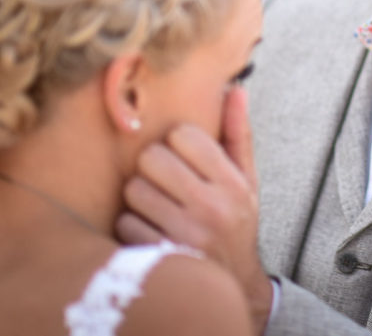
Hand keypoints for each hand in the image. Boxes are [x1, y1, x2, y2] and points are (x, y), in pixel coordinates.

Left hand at [117, 86, 273, 331]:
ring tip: (157, 203)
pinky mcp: (160, 256)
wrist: (233, 283)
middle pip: (152, 158)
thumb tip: (236, 89)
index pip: (184, 135)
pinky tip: (150, 228)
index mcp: (232, 183)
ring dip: (140, 195)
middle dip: (154, 165)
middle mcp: (211, 207)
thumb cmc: (236, 221)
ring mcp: (184, 234)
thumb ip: (238, 135)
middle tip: (164, 177)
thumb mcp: (246, 180)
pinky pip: (125, 223)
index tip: (184, 154)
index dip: (178, 141)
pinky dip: (132, 224)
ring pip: (134, 189)